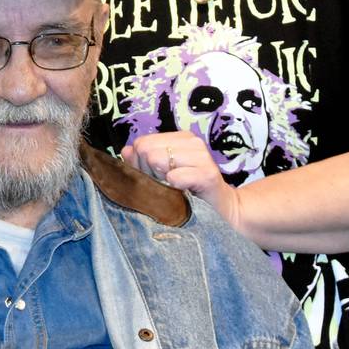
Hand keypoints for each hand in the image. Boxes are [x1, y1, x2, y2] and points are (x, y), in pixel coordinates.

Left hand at [123, 131, 243, 230]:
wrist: (222, 210)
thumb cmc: (189, 192)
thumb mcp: (163, 174)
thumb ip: (142, 161)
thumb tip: (125, 151)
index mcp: (180, 138)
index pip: (141, 142)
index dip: (140, 163)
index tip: (154, 178)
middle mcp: (192, 141)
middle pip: (145, 149)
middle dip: (147, 171)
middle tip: (164, 185)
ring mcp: (202, 155)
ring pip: (156, 159)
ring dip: (160, 180)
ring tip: (174, 189)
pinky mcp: (208, 174)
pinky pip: (174, 176)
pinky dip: (173, 187)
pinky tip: (183, 192)